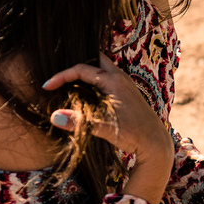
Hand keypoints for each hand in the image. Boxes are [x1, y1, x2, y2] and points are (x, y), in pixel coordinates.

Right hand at [42, 54, 174, 203]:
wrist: (156, 143)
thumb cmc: (133, 135)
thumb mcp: (105, 128)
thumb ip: (79, 122)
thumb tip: (54, 117)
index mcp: (114, 81)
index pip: (81, 69)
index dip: (61, 76)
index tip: (47, 87)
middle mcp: (120, 78)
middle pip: (94, 59)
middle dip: (75, 66)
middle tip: (59, 78)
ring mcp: (125, 84)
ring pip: (101, 69)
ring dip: (85, 73)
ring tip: (68, 84)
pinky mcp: (127, 93)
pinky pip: (106, 78)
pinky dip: (93, 81)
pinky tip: (85, 94)